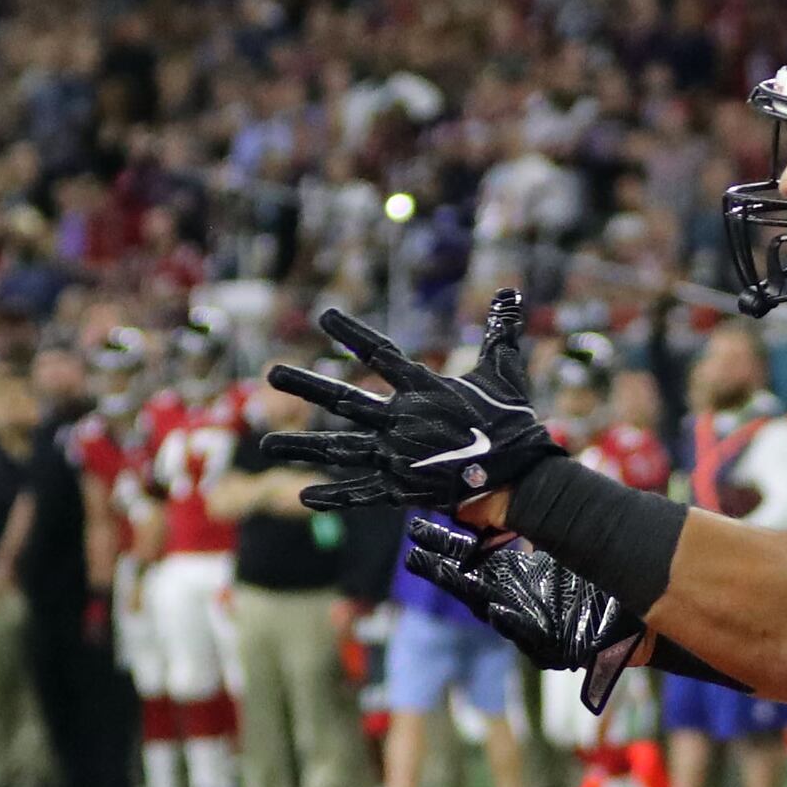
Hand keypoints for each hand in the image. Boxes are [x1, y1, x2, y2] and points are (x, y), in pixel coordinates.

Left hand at [260, 292, 559, 511]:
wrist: (518, 476)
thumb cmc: (511, 421)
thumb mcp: (504, 372)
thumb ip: (500, 331)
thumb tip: (511, 290)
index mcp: (424, 390)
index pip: (380, 354)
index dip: (351, 334)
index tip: (325, 316)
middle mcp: (402, 421)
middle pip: (344, 400)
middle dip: (305, 385)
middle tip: (272, 373)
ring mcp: (398, 457)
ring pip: (340, 449)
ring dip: (302, 447)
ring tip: (267, 445)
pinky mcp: (401, 489)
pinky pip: (362, 493)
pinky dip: (334, 496)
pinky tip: (304, 495)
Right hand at [402, 514, 647, 709]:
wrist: (658, 593)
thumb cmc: (611, 556)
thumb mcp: (562, 524)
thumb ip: (515, 513)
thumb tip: (469, 499)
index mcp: (524, 569)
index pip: (474, 556)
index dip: (446, 546)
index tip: (418, 530)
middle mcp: (527, 596)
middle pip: (474, 585)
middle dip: (443, 571)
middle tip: (413, 554)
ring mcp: (542, 623)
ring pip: (496, 610)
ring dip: (469, 594)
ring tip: (445, 573)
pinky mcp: (564, 647)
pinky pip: (532, 639)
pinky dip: (515, 625)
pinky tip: (498, 609)